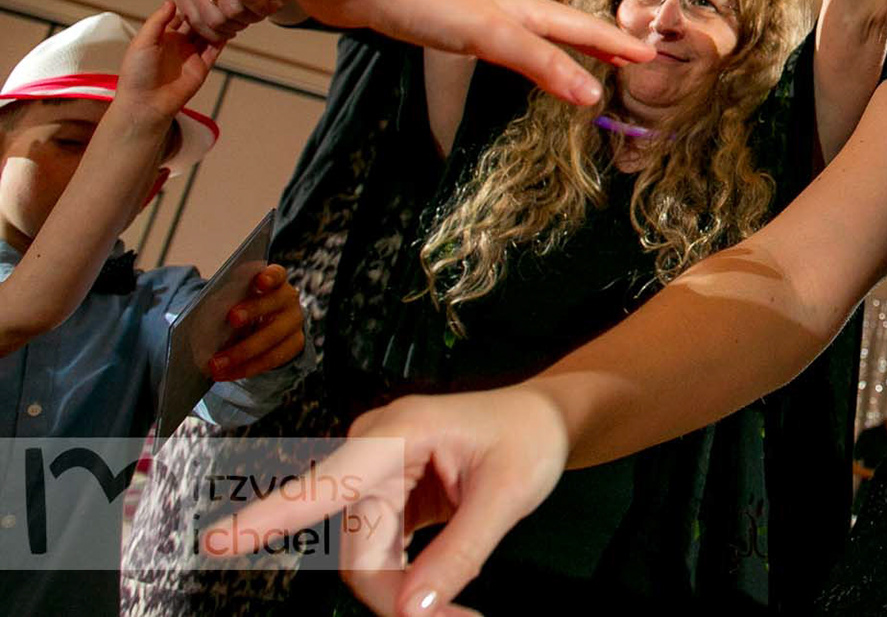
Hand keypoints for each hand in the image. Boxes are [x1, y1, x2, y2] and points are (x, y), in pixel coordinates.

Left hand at [113, 2, 220, 125]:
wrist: (145, 103)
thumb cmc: (137, 73)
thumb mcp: (143, 41)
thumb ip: (157, 21)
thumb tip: (171, 1)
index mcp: (161, 36)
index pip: (178, 16)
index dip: (187, 5)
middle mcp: (178, 44)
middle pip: (195, 24)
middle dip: (204, 13)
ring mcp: (190, 55)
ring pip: (207, 35)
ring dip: (215, 25)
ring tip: (226, 11)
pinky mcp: (202, 67)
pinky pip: (214, 51)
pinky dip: (222, 40)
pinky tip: (229, 29)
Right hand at [171, 0, 288, 43]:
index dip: (263, 7)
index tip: (272, 7)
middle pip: (231, 9)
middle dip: (251, 18)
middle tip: (258, 15)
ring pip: (214, 20)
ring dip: (235, 27)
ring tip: (245, 19)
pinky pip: (196, 23)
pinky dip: (216, 33)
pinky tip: (229, 27)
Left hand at [208, 264, 304, 379]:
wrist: (264, 327)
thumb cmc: (242, 310)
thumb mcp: (236, 301)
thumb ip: (227, 302)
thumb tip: (202, 317)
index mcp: (274, 282)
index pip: (277, 274)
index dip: (269, 277)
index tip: (258, 281)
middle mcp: (288, 300)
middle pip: (275, 303)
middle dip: (253, 311)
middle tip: (231, 319)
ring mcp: (294, 323)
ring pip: (273, 337)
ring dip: (242, 352)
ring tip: (215, 365)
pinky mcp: (295, 345)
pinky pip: (272, 359)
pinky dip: (246, 368)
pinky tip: (226, 374)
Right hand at [210, 387, 569, 614]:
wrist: (542, 420)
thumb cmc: (528, 438)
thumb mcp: (508, 495)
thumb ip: (459, 553)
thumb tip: (410, 610)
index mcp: (397, 434)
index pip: (324, 484)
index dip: (268, 517)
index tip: (214, 545)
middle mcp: (372, 452)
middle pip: (356, 550)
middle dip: (398, 597)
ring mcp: (372, 476)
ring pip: (364, 559)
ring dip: (403, 594)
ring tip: (459, 614)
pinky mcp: (381, 498)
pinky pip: (376, 553)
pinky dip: (404, 581)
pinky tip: (437, 590)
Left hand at [284, 0, 648, 105]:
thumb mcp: (491, 34)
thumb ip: (540, 61)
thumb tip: (592, 92)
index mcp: (523, 6)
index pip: (582, 28)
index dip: (616, 44)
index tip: (650, 55)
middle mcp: (505, 7)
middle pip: (562, 28)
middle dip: (598, 45)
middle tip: (630, 60)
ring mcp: (474, 14)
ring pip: (531, 35)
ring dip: (561, 50)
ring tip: (583, 64)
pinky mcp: (443, 23)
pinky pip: (498, 44)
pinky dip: (520, 56)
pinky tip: (509, 60)